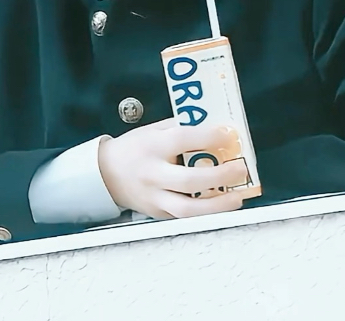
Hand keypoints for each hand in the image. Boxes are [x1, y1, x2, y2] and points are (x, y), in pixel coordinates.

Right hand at [97, 119, 249, 219]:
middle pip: (189, 179)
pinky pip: (185, 217)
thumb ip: (182, 128)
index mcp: (152, 146)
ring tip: (237, 197)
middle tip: (240, 169)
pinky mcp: (158, 214)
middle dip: (220, 175)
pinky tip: (222, 206)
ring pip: (188, 209)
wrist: (105, 174)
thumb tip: (216, 128)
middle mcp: (153, 174)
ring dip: (217, 205)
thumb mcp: (155, 129)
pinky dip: (206, 213)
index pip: (183, 140)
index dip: (209, 137)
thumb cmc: (134, 148)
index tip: (229, 136)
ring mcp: (154, 198)